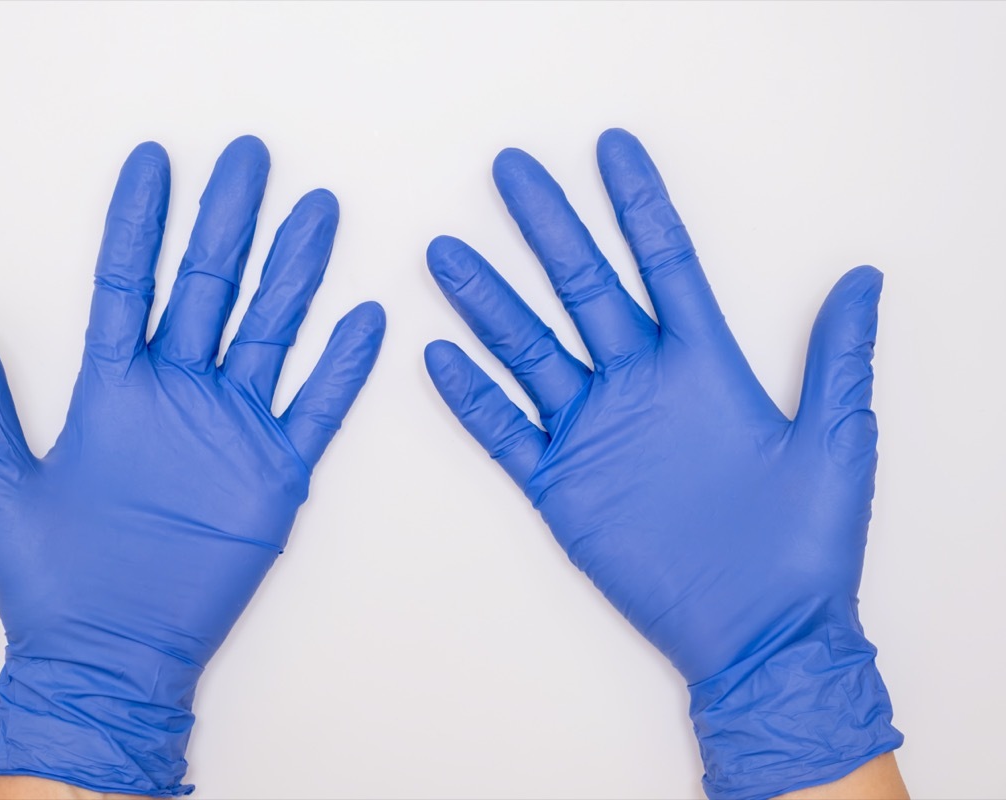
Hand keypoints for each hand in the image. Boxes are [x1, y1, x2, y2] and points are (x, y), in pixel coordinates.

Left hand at [0, 136, 384, 795]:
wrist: (106, 654)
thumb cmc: (46, 576)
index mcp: (112, 389)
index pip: (128, 284)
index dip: (139, 223)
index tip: (152, 162)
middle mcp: (178, 394)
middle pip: (208, 288)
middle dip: (230, 222)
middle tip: (250, 158)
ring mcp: (231, 429)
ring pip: (270, 331)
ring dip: (295, 272)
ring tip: (317, 212)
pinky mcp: (273, 474)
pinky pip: (315, 409)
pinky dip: (341, 367)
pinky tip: (362, 317)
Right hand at [425, 129, 900, 798]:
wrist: (761, 635)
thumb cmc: (805, 546)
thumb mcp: (834, 443)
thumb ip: (839, 360)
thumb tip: (864, 277)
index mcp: (703, 369)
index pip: (665, 266)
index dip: (639, 207)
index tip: (611, 149)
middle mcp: (639, 388)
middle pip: (583, 290)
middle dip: (548, 229)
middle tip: (512, 171)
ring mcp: (594, 434)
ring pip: (531, 352)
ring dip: (490, 304)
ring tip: (449, 253)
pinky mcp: (562, 487)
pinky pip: (508, 432)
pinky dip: (474, 397)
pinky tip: (440, 355)